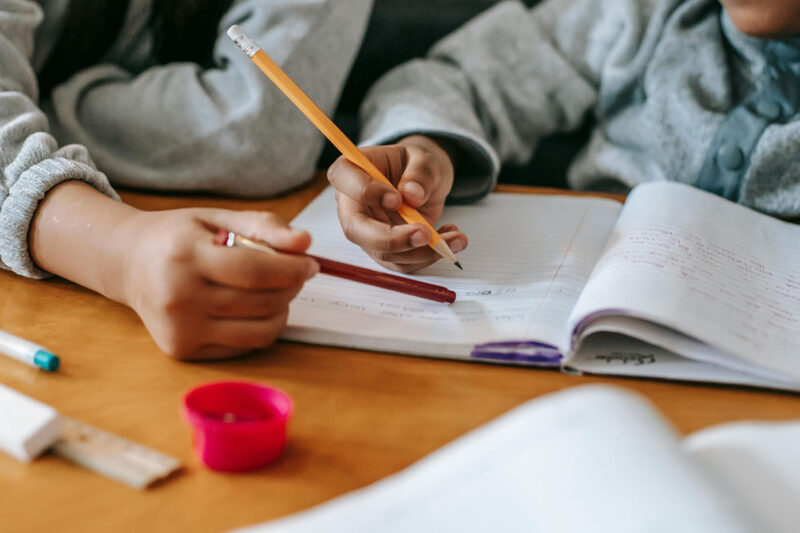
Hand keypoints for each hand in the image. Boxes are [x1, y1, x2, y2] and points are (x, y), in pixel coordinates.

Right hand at [108, 208, 317, 358]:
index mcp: (184, 255)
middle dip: (291, 288)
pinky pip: (244, 346)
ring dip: (281, 310)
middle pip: (260, 302)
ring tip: (277, 291)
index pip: (253, 270)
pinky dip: (261, 328)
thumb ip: (263, 226)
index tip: (310, 263)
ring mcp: (179, 329)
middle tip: (296, 274)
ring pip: (258, 331)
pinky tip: (254, 308)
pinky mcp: (183, 350)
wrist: (130, 264)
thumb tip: (304, 242)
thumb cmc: (179, 237)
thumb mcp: (217, 217)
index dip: (291, 269)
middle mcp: (178, 296)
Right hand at [327, 135, 467, 272]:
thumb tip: (412, 195)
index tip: (396, 198)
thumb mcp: (425, 158)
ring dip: (422, 252)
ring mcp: (367, 232)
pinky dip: (429, 257)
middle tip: (426, 234)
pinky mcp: (385, 250)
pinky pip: (402, 263)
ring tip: (457, 238)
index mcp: (352, 171)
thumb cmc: (418, 165)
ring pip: (383, 253)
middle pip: (355, 229)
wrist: (426, 182)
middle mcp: (352, 205)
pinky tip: (449, 239)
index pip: (343, 179)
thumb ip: (420, 173)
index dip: (365, 191)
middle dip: (391, 239)